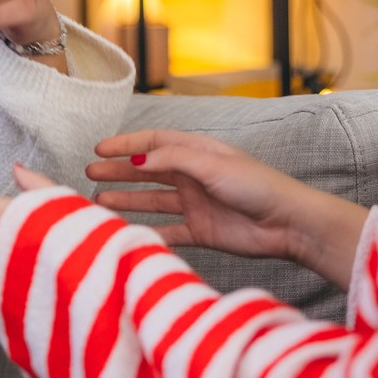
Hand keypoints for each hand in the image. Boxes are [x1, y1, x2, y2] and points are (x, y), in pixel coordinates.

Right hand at [88, 131, 368, 287]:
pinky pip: (167, 230)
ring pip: (152, 200)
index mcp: (196, 152)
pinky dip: (148, 232)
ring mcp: (196, 203)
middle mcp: (193, 176)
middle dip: (118, 171)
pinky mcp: (201, 230)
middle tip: (89, 174)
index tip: (99, 149)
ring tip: (99, 201)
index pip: (153, 143)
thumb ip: (173, 160)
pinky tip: (127, 234)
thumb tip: (137, 161)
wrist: (288, 224)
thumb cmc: (256, 186)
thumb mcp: (212, 165)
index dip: (125, 145)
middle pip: (147, 171)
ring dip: (127, 199)